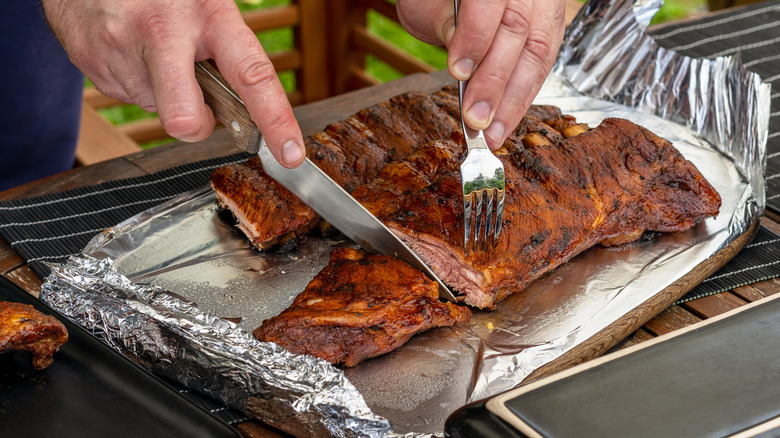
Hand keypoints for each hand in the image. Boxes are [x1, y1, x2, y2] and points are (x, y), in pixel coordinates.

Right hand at [41, 0, 305, 167]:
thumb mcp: (207, 5)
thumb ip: (229, 51)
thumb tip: (247, 110)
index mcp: (209, 14)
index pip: (252, 75)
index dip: (276, 119)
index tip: (290, 154)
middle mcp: (164, 31)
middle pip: (185, 119)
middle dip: (196, 125)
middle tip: (196, 102)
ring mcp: (121, 46)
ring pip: (154, 109)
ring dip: (161, 93)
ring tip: (153, 52)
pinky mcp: (91, 59)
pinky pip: (126, 97)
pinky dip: (136, 82)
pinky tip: (132, 51)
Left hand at [396, 0, 565, 149]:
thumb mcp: (431, 4)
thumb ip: (450, 28)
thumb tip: (467, 71)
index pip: (490, 4)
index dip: (476, 39)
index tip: (458, 72)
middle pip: (518, 31)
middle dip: (495, 81)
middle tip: (476, 117)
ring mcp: (545, 5)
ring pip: (538, 52)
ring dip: (513, 100)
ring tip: (492, 132)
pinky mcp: (553, 26)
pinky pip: (544, 64)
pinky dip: (524, 96)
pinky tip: (507, 120)